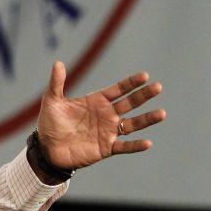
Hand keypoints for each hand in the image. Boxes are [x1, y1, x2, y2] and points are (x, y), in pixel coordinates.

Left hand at [36, 61, 165, 172]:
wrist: (47, 148)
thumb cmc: (50, 122)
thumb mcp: (52, 100)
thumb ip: (57, 82)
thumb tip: (57, 62)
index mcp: (97, 101)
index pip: (118, 89)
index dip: (131, 83)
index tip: (145, 75)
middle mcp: (106, 115)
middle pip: (130, 103)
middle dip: (144, 95)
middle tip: (158, 87)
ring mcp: (108, 131)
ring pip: (132, 124)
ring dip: (147, 119)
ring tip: (162, 113)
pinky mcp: (106, 148)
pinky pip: (124, 146)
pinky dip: (135, 145)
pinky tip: (148, 142)